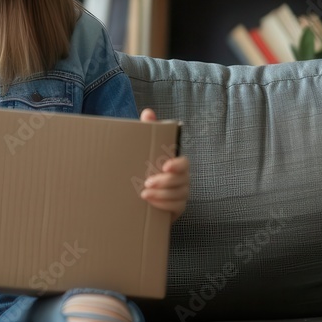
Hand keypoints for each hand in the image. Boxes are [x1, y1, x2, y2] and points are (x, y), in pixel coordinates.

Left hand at [139, 108, 189, 222]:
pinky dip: (163, 205)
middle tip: (147, 182)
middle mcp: (182, 179)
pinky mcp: (176, 208)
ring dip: (162, 194)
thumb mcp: (144, 150)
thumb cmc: (143, 169)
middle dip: (165, 182)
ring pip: (178, 194)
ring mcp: (181, 194)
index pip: (184, 163)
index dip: (177, 165)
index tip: (166, 166)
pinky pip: (175, 207)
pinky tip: (150, 203)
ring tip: (144, 194)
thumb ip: (148, 131)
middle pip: (181, 180)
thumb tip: (148, 113)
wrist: (138, 196)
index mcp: (175, 164)